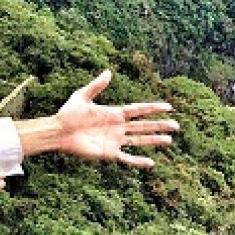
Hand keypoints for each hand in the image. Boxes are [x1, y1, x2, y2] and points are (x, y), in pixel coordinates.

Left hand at [54, 69, 177, 167]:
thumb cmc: (68, 113)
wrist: (58, 132)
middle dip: (159, 125)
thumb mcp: (82, 96)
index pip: (138, 110)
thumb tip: (108, 71)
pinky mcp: (109, 153)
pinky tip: (150, 163)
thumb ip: (96, 86)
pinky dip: (138, 161)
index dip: (153, 108)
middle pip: (143, 125)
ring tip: (169, 140)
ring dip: (154, 141)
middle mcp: (117, 127)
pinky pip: (127, 158)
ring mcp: (115, 140)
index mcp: (114, 113)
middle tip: (176, 125)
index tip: (168, 107)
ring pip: (139, 141)